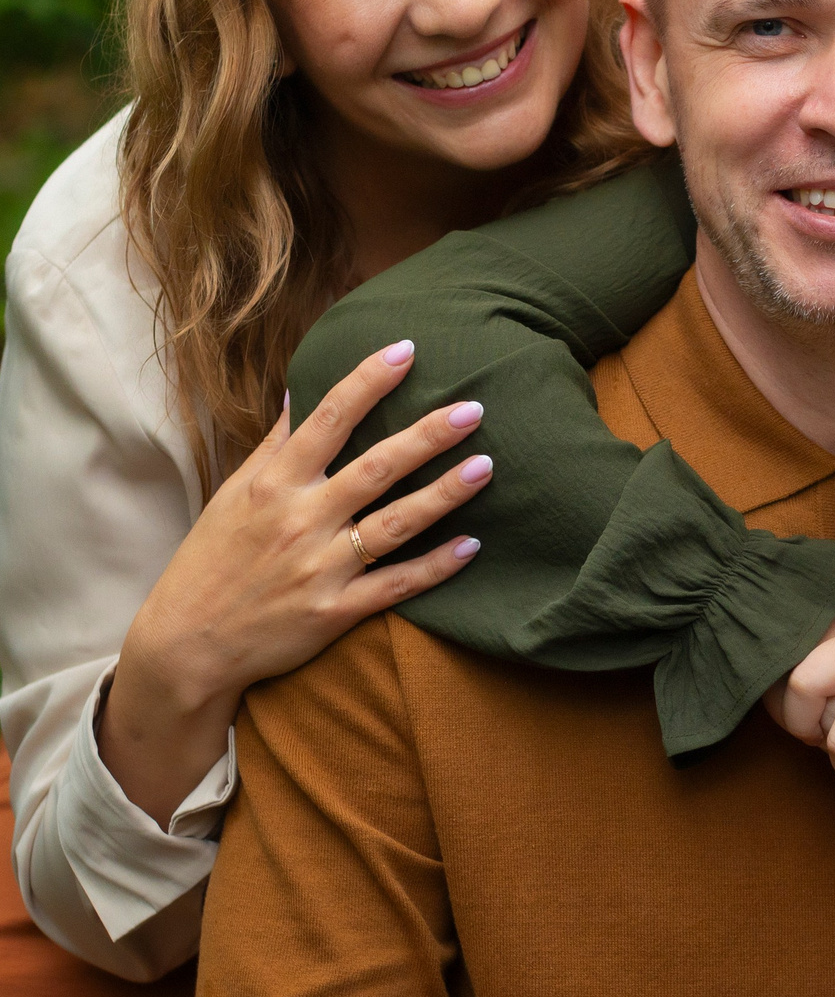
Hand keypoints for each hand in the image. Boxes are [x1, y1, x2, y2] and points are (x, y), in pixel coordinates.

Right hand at [99, 339, 488, 825]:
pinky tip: (472, 544)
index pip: (328, 420)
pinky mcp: (334, 612)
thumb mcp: (235, 492)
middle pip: (375, 468)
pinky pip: (395, 585)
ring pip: (394, 524)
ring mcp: (320, 568)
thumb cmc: (212, 559)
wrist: (187, 646)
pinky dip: (435, 567)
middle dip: (427, 437)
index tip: (407, 350)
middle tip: (473, 408)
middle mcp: (301, 520)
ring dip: (443, 494)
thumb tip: (303, 387)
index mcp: (275, 485)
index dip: (368, 382)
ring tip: (485, 466)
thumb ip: (276, 442)